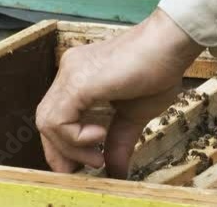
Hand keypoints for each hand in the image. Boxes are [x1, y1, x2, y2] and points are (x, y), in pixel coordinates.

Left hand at [35, 8, 202, 177]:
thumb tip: (116, 171)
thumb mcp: (134, 115)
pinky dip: (74, 137)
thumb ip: (118, 140)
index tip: (87, 163)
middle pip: (46, 121)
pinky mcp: (78, 81)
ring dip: (70, 149)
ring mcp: (70, 74)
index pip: (55, 117)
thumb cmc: (158, 71)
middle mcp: (68, 73)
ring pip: (47, 122)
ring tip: (98, 156)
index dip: (63, 146)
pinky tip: (100, 135)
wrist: (170, 45)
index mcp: (79, 78)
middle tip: (87, 169)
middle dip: (61, 153)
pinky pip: (58, 120)